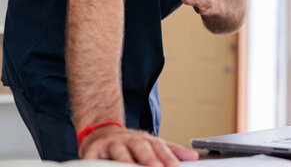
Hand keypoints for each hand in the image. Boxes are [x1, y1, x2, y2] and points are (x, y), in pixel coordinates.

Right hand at [80, 124, 198, 165]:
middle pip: (141, 147)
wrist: (102, 133)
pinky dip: (97, 164)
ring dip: (126, 161)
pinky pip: (94, 159)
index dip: (167, 157)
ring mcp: (111, 144)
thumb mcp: (151, 145)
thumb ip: (171, 152)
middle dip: (150, 159)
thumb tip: (193, 157)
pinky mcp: (92, 151)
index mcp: (145, 140)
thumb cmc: (130, 144)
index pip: (159, 148)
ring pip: (119, 151)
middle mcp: (129, 140)